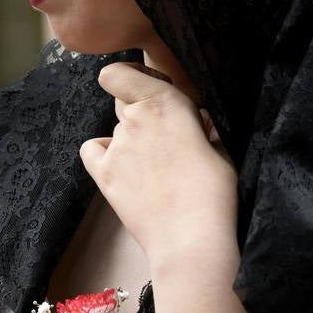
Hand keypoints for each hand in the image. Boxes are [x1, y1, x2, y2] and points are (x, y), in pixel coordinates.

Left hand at [79, 63, 237, 273]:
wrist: (191, 239)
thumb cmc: (215, 193)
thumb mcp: (220, 148)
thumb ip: (201, 126)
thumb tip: (196, 117)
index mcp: (166, 103)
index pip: (121, 72)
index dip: (130, 76)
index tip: (148, 87)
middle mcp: (134, 118)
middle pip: (123, 102)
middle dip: (139, 111)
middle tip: (162, 138)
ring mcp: (116, 146)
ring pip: (116, 131)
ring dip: (131, 140)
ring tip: (154, 169)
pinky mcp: (103, 175)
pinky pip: (92, 150)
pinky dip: (103, 155)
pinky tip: (123, 169)